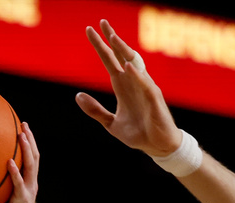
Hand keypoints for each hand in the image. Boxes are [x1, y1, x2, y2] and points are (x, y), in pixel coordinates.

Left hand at [0, 121, 38, 202]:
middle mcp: (32, 184)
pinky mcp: (22, 199)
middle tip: (23, 124)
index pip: (31, 159)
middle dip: (30, 139)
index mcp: (28, 183)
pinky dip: (15, 172)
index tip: (22, 128)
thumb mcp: (3, 199)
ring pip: (31, 166)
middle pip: (34, 157)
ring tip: (20, 135)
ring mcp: (28, 191)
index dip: (29, 143)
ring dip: (26, 149)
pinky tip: (9, 162)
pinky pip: (19, 183)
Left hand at [75, 19, 180, 156]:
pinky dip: (136, 75)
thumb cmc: (137, 134)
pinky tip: (127, 66)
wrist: (157, 147)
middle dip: (112, 39)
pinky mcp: (154, 99)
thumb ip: (95, 110)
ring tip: (112, 38)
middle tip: (101, 23)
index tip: (90, 30)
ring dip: (123, 51)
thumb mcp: (110, 123)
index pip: (109, 60)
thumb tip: (78, 96)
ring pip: (134, 64)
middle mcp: (134, 82)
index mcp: (122, 86)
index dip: (100, 46)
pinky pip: (145, 84)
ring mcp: (145, 88)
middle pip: (121, 55)